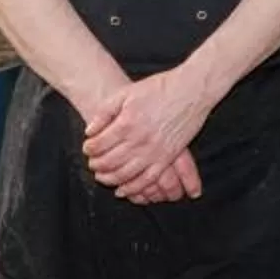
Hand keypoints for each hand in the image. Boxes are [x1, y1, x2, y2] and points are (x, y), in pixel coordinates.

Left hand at [81, 65, 220, 200]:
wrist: (192, 90)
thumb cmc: (159, 88)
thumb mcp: (127, 93)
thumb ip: (105, 112)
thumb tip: (90, 131)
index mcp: (127, 123)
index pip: (99, 144)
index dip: (89, 148)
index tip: (87, 147)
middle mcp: (139, 140)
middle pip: (109, 162)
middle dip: (96, 165)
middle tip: (92, 164)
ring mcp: (155, 151)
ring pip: (126, 174)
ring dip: (110, 179)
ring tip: (102, 177)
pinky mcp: (168, 157)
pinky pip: (148, 179)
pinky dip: (134, 188)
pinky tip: (124, 190)